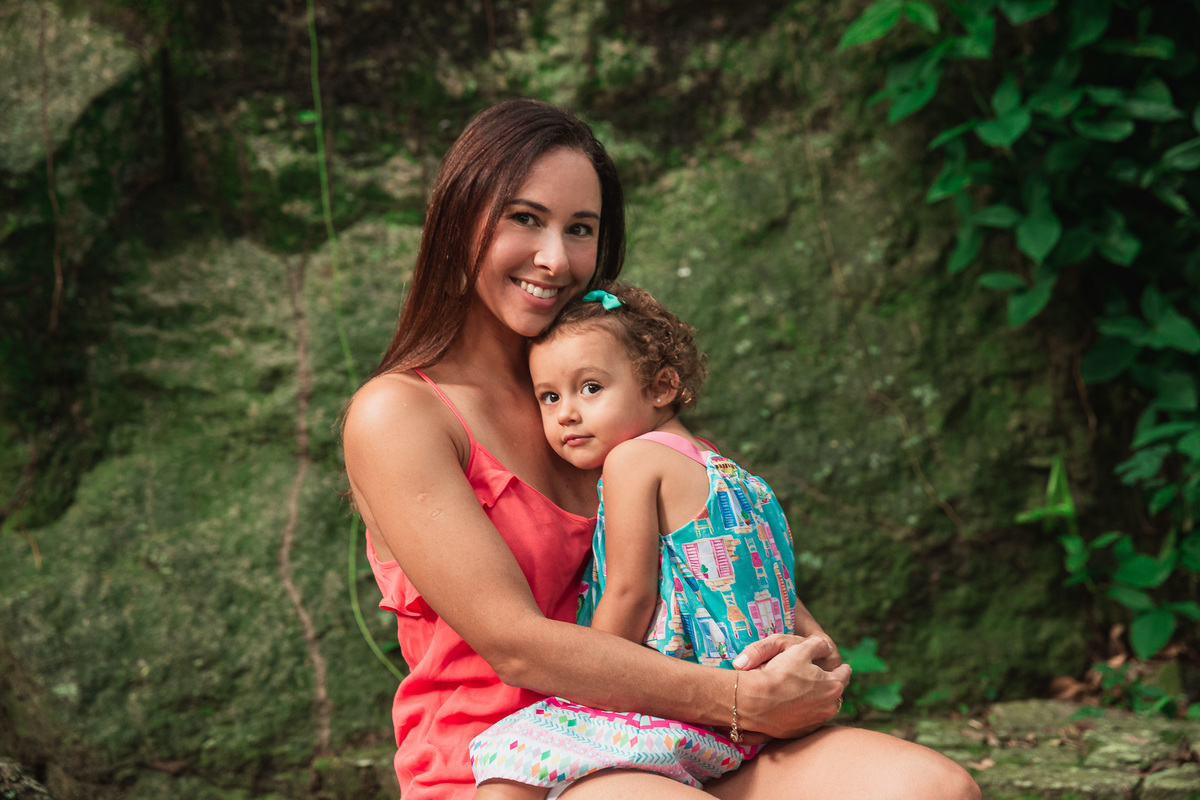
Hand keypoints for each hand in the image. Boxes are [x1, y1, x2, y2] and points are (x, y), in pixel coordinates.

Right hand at [731, 635, 850, 738]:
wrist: (756, 701)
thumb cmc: (780, 673)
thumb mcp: (800, 649)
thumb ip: (818, 645)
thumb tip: (827, 646)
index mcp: (833, 686)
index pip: (844, 674)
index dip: (842, 668)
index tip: (842, 666)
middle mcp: (828, 708)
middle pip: (834, 694)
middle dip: (829, 686)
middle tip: (820, 679)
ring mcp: (814, 722)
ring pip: (821, 709)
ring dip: (816, 701)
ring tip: (803, 692)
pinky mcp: (799, 732)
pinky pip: (805, 720)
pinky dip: (801, 713)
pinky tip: (790, 706)